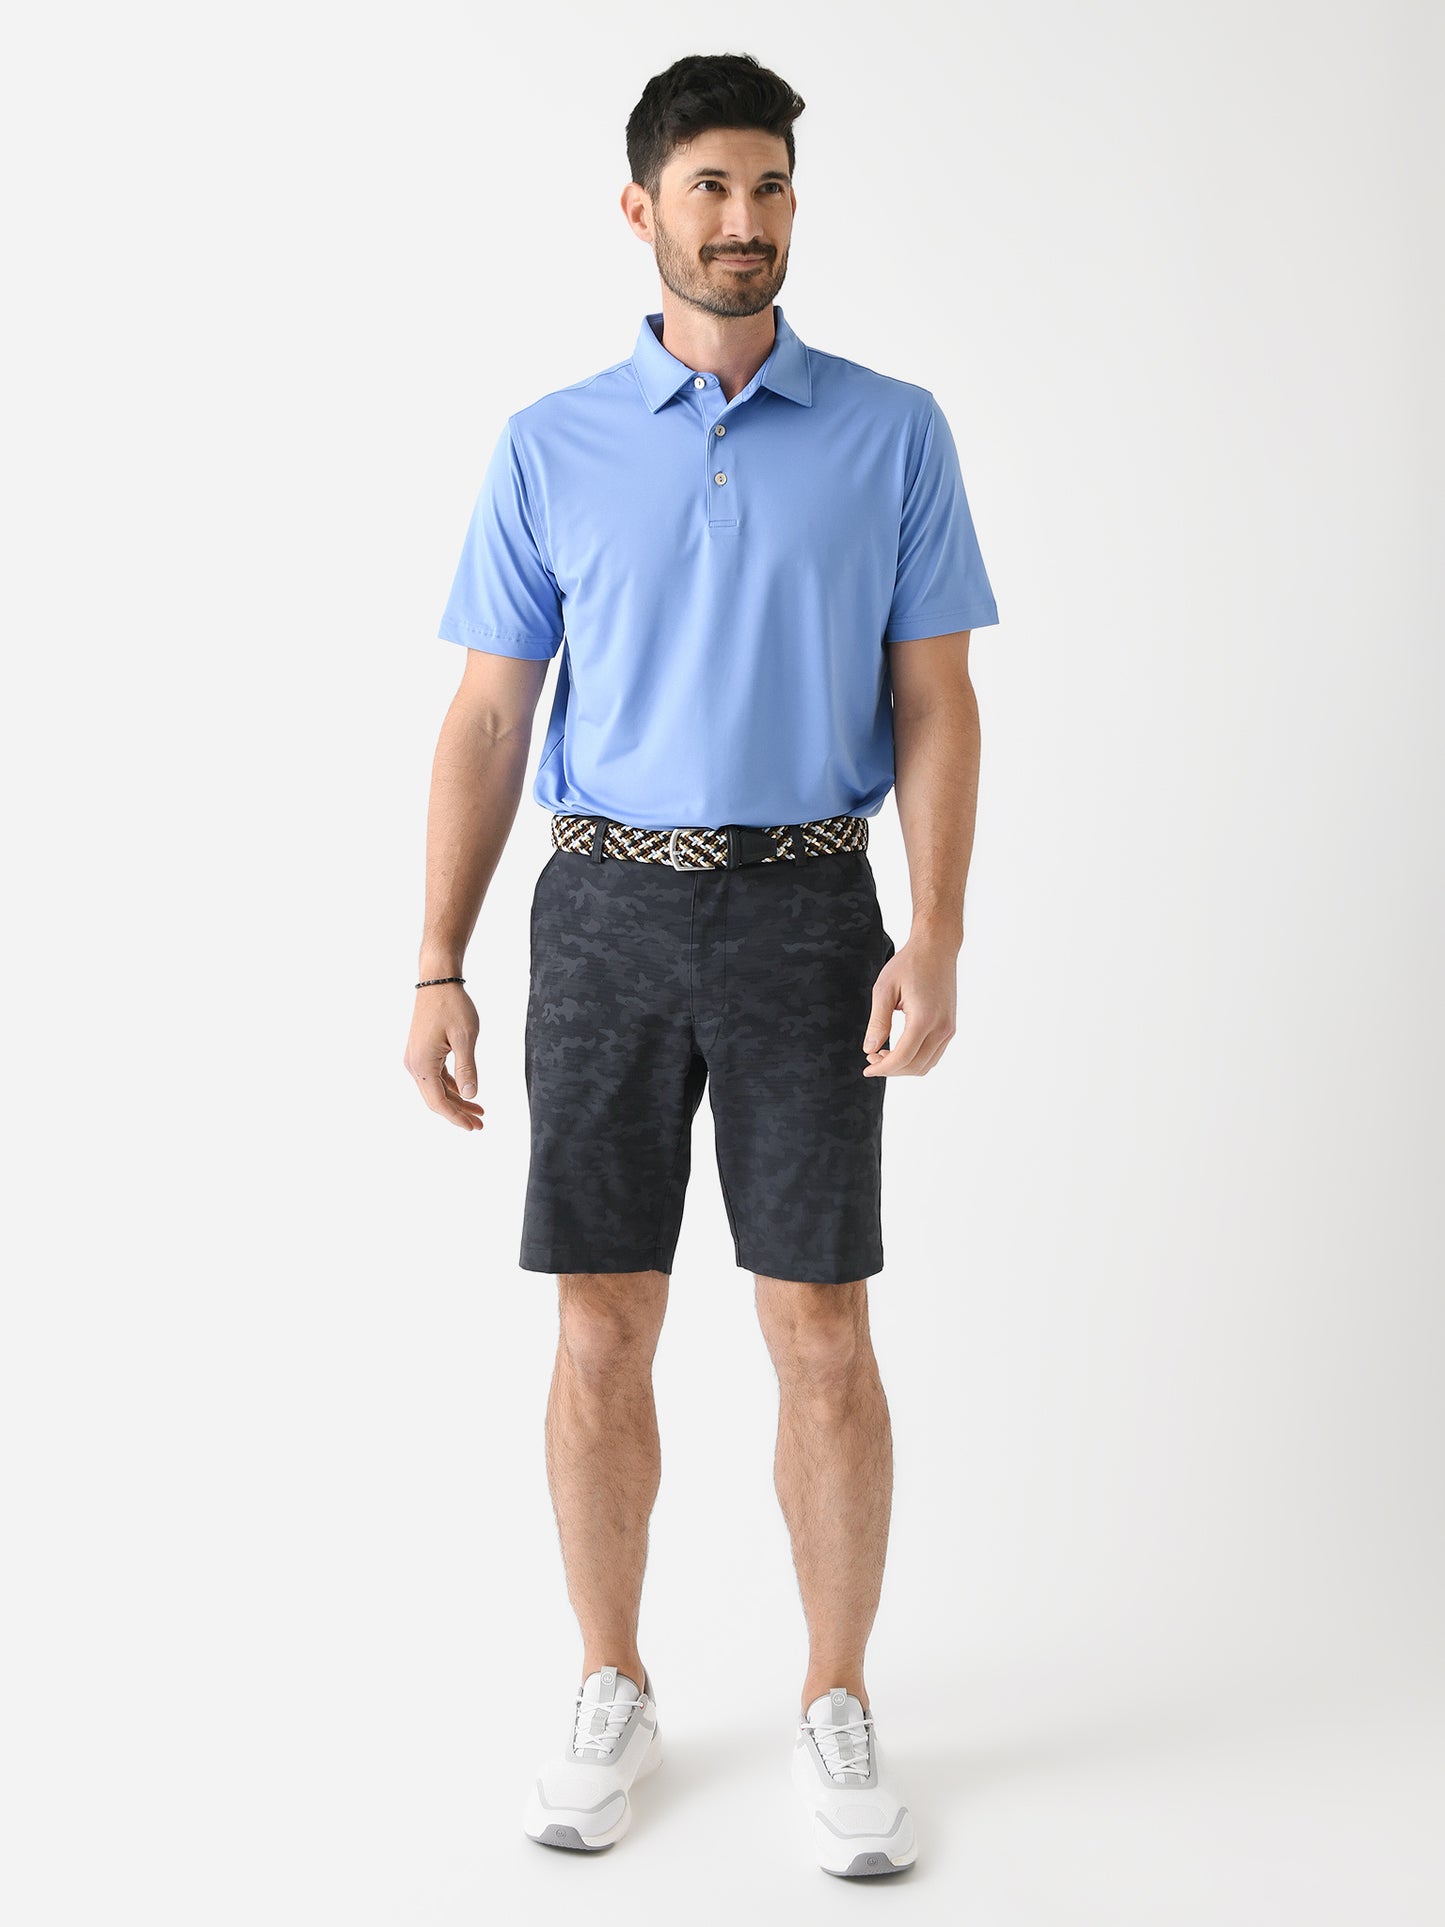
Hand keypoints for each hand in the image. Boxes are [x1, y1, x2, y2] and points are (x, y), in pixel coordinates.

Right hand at [404, 984, 485, 1129]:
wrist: (437, 980)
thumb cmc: (452, 1005)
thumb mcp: (465, 1037)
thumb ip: (468, 1069)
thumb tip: (471, 1095)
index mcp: (422, 1064)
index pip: (438, 1102)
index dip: (456, 1117)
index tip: (474, 1127)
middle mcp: (414, 1064)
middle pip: (436, 1099)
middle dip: (458, 1113)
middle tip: (480, 1124)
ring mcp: (416, 1058)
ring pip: (436, 1089)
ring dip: (456, 1101)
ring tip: (478, 1111)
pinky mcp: (421, 1051)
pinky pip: (436, 1076)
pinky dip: (451, 1086)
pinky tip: (466, 1093)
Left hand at [861, 931, 958, 1076]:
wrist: (936, 948)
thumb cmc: (909, 964)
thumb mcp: (884, 989)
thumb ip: (878, 1022)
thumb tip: (870, 1049)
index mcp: (923, 1019)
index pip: (902, 1058)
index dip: (882, 1069)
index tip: (867, 1068)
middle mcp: (941, 1027)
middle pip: (915, 1066)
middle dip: (891, 1069)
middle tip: (872, 1058)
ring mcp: (949, 1028)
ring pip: (927, 1064)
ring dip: (904, 1066)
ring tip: (884, 1053)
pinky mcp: (950, 1026)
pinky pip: (934, 1054)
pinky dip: (916, 1058)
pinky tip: (899, 1048)